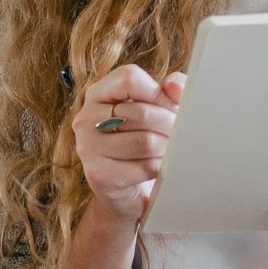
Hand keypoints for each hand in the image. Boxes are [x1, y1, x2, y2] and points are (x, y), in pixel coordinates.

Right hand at [69, 64, 185, 225]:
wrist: (131, 190)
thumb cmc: (148, 139)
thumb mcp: (161, 108)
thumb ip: (171, 89)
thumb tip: (174, 85)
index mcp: (99, 93)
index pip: (129, 78)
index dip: (158, 92)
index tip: (170, 106)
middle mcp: (86, 118)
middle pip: (142, 112)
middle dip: (170, 124)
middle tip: (182, 133)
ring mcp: (88, 147)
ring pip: (145, 141)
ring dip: (167, 148)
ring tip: (171, 150)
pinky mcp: (98, 174)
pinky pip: (143, 167)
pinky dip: (160, 168)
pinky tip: (159, 168)